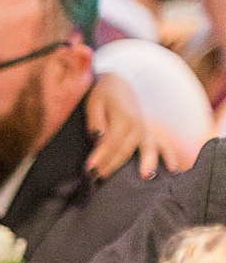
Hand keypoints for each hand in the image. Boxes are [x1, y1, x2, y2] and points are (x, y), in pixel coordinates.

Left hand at [83, 71, 197, 177]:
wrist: (120, 84)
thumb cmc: (104, 96)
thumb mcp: (95, 103)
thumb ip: (95, 120)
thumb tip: (98, 136)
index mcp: (123, 117)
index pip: (111, 141)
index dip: (100, 155)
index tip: (89, 168)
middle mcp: (137, 124)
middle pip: (126, 149)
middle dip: (113, 164)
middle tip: (101, 178)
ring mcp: (146, 129)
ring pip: (147, 148)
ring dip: (147, 163)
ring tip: (146, 176)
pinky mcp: (150, 134)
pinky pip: (163, 146)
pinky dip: (170, 157)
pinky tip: (173, 170)